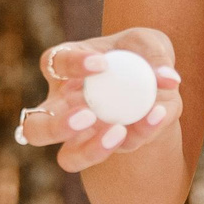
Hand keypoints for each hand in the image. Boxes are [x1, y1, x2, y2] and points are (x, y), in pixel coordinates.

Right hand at [14, 27, 185, 173]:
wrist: (155, 86)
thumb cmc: (141, 56)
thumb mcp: (149, 45)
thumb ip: (156, 55)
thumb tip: (168, 79)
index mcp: (64, 67)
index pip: (55, 63)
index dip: (72, 64)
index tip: (100, 62)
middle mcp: (62, 106)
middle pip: (35, 127)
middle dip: (55, 127)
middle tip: (86, 115)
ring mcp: (83, 135)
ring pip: (67, 158)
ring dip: (88, 151)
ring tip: (118, 131)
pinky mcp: (108, 150)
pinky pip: (117, 154)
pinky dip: (139, 135)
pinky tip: (158, 115)